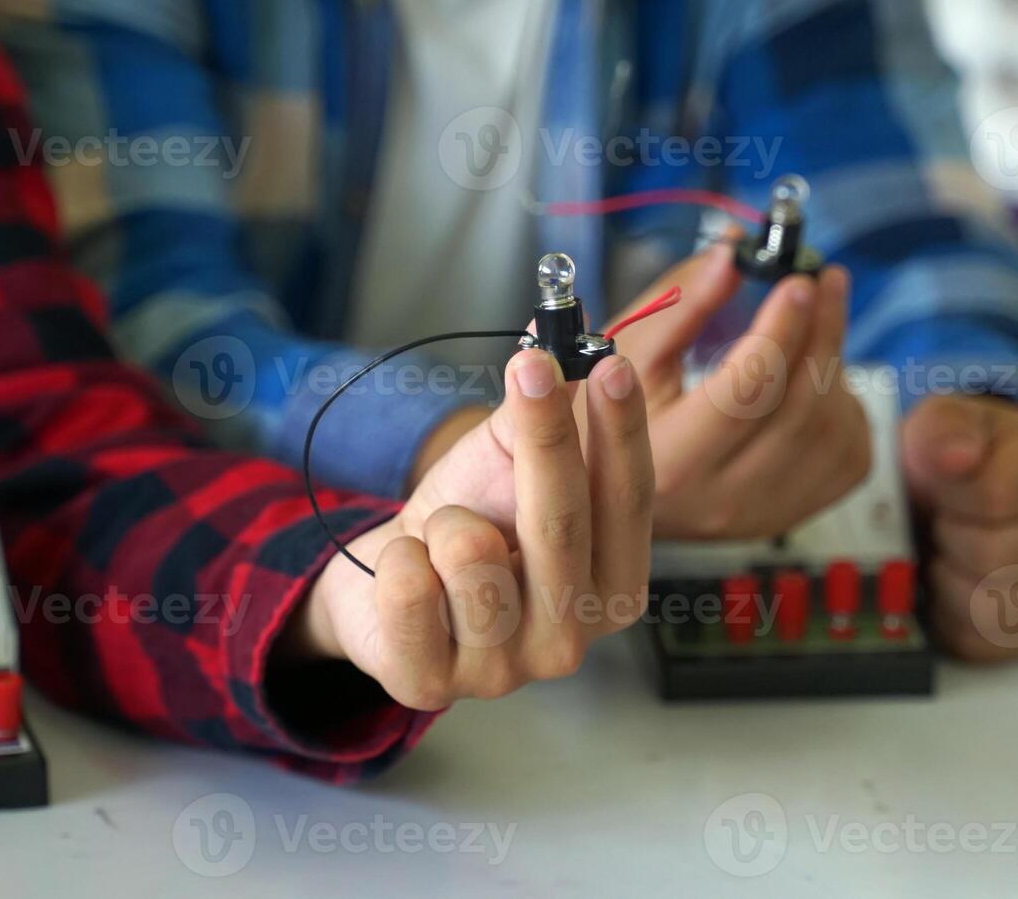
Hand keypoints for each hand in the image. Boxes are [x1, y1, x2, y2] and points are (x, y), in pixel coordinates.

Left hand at [280, 349, 653, 709]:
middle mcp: (572, 636)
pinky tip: (409, 570)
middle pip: (561, 522)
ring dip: (444, 519)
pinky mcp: (431, 683)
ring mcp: (504, 670)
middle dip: (545, 436)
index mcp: (613, 586)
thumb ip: (545, 408)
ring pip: (469, 552)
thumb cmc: (468, 522)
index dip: (620, 432)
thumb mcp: (512, 463)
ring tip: (444, 535)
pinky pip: (408, 586)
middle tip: (531, 365)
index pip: (629, 502)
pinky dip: (398, 557)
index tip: (609, 364)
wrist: (388, 584)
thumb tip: (563, 335)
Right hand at [602, 244, 870, 538]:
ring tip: (814, 327)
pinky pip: (849, 457)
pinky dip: (847, 408)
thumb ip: (679, 303)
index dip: (780, 329)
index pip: (746, 391)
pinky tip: (818, 382)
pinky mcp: (790, 515)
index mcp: (671, 458)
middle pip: (801, 408)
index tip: (797, 280)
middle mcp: (722, 497)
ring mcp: (762, 513)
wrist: (608, 488)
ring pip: (832, 431)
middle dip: (823, 332)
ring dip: (833, 365)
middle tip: (824, 281)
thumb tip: (733, 254)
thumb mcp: (624, 354)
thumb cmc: (609, 414)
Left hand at [901, 395, 1017, 660]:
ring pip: (992, 609)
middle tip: (942, 520)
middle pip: (993, 557)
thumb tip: (957, 457)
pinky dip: (953, 619)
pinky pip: (985, 644)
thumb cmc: (952, 455)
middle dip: (947, 538)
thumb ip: (944, 428)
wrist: (960, 489)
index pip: (997, 495)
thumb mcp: (940, 422)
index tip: (940, 484)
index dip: (949, 494)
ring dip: (947, 582)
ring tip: (947, 551)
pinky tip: (953, 584)